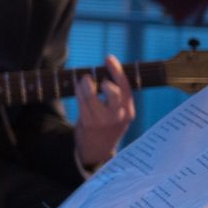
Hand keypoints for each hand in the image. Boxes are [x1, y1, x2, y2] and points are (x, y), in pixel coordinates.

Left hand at [73, 54, 135, 168]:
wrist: (98, 150)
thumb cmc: (108, 126)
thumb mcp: (119, 114)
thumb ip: (117, 97)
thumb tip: (106, 71)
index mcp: (129, 111)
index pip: (126, 88)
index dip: (117, 71)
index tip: (108, 57)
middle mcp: (118, 116)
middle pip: (115, 92)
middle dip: (106, 80)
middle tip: (99, 78)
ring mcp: (103, 120)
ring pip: (93, 95)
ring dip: (86, 83)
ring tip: (84, 79)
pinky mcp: (88, 122)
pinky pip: (82, 101)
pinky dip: (79, 90)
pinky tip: (78, 86)